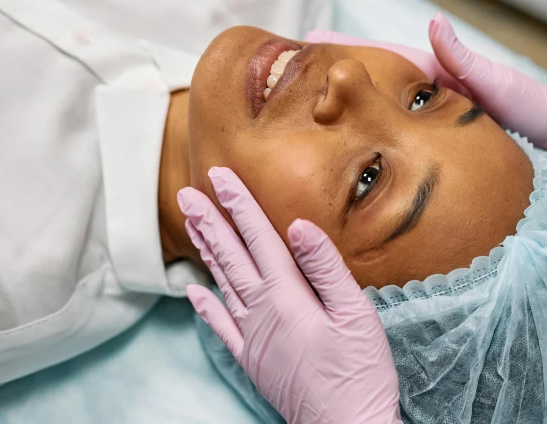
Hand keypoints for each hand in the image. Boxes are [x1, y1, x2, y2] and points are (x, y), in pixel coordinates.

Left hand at [178, 167, 400, 423]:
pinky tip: (194, 292)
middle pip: (232, 258)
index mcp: (287, 297)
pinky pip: (221, 329)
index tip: (220, 176)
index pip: (258, 239)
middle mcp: (261, 313)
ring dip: (206, 253)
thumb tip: (298, 226)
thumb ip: (325, 267)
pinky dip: (205, 308)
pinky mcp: (253, 361)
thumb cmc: (358, 370)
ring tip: (192, 226)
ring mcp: (253, 338)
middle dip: (211, 222)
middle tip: (188, 194)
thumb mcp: (355, 312)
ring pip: (223, 285)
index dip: (240, 205)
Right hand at [307, 14, 546, 192]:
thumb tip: (432, 24)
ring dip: (351, 117)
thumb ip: (467, 63)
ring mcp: (438, 130)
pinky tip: (354, 156)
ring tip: (309, 119)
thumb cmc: (545, 116)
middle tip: (293, 88)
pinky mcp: (444, 155)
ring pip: (386, 120)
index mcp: (446, 79)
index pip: (387, 61)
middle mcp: (436, 103)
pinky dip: (376, 146)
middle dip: (337, 84)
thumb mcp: (503, 87)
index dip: (348, 54)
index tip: (307, 46)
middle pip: (377, 90)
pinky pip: (402, 148)